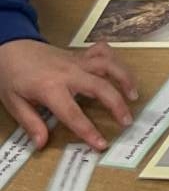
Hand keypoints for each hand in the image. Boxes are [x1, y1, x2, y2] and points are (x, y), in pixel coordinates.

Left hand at [0, 39, 138, 151]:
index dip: (89, 131)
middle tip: (127, 121)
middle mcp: (69, 73)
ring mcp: (77, 61)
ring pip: (108, 65)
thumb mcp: (13, 102)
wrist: (10, 46)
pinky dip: (114, 59)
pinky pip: (103, 52)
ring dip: (125, 79)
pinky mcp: (80, 55)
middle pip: (100, 87)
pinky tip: (120, 72)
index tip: (102, 144)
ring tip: (134, 95)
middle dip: (117, 105)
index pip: (73, 114)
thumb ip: (30, 122)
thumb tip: (42, 143)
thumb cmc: (10, 76)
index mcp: (50, 88)